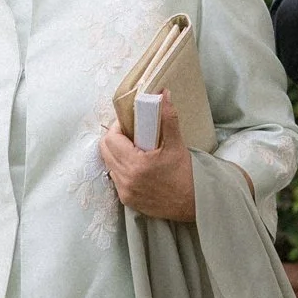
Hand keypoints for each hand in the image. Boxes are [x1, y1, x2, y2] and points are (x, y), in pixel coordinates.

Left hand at [99, 93, 196, 221]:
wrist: (193, 204)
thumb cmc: (186, 174)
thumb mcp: (176, 144)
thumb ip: (167, 118)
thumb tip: (163, 94)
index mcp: (135, 164)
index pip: (111, 139)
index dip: (117, 128)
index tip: (129, 125)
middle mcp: (125, 179)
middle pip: (105, 151)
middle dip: (114, 139)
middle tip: (130, 135)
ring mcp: (125, 192)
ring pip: (109, 165)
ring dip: (116, 154)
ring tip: (133, 150)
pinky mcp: (128, 200)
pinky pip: (115, 179)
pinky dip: (121, 169)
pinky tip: (135, 166)